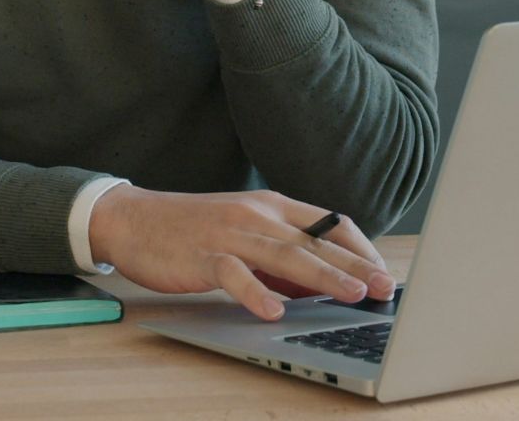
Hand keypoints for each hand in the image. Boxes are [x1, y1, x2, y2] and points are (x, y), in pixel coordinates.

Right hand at [88, 186, 396, 320]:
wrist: (134, 220)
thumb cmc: (193, 231)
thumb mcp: (246, 235)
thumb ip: (281, 257)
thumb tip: (320, 287)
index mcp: (273, 206)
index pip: (329, 224)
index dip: (360, 248)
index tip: (381, 272)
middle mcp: (258, 214)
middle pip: (315, 241)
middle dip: (354, 265)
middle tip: (384, 287)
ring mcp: (231, 233)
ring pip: (285, 255)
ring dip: (322, 276)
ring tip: (351, 294)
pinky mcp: (203, 254)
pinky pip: (234, 274)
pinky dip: (255, 293)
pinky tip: (273, 312)